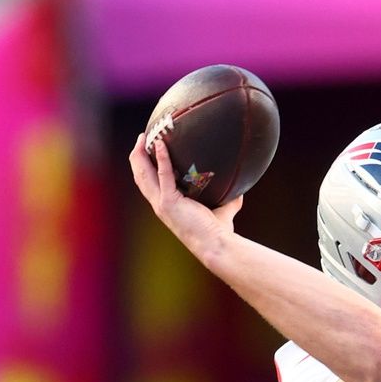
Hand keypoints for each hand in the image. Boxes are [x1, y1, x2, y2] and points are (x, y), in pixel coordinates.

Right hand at [128, 134, 243, 254]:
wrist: (217, 244)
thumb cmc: (219, 232)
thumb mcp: (223, 209)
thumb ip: (229, 199)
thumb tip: (241, 188)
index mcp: (168, 206)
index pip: (150, 184)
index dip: (146, 167)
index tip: (149, 150)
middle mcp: (160, 204)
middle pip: (141, 176)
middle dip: (138, 156)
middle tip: (142, 138)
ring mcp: (162, 204)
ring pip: (143, 175)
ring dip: (142, 154)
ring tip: (145, 137)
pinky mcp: (168, 202)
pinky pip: (163, 175)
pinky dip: (161, 158)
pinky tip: (162, 144)